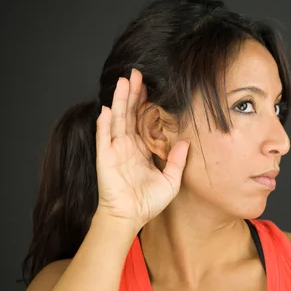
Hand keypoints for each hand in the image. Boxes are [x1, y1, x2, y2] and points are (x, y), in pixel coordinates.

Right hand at [95, 69, 189, 229]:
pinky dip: (104, 123)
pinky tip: (107, 109)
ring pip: (117, 119)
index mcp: (141, 149)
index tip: (151, 86)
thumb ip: (177, 161)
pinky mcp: (105, 158)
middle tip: (136, 73)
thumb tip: (186, 142)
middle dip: (133, 93)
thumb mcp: (171, 181)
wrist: (130, 216)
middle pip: (129, 114)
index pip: (143, 120)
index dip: (145, 103)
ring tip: (123, 81)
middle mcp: (127, 146)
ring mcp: (115, 150)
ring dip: (119, 100)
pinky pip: (104, 138)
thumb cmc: (148, 202)